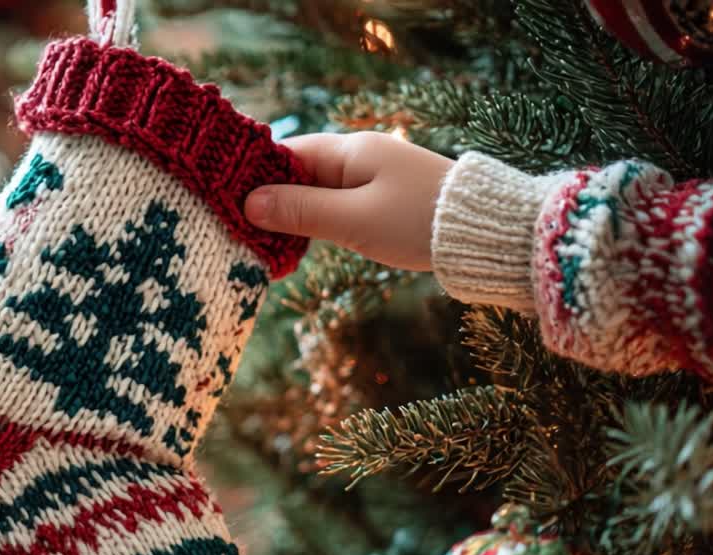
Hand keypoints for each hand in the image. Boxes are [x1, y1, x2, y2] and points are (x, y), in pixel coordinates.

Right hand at [245, 132, 454, 271]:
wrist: (485, 234)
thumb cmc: (418, 223)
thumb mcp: (353, 220)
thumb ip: (301, 211)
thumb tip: (250, 203)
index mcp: (350, 150)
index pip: (286, 153)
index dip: (254, 176)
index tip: (227, 202)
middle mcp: (359, 155)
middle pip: (298, 173)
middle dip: (270, 201)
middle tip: (240, 231)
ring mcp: (373, 176)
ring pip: (317, 192)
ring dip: (293, 216)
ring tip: (265, 244)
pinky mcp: (384, 198)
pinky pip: (338, 204)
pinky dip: (318, 223)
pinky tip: (301, 245)